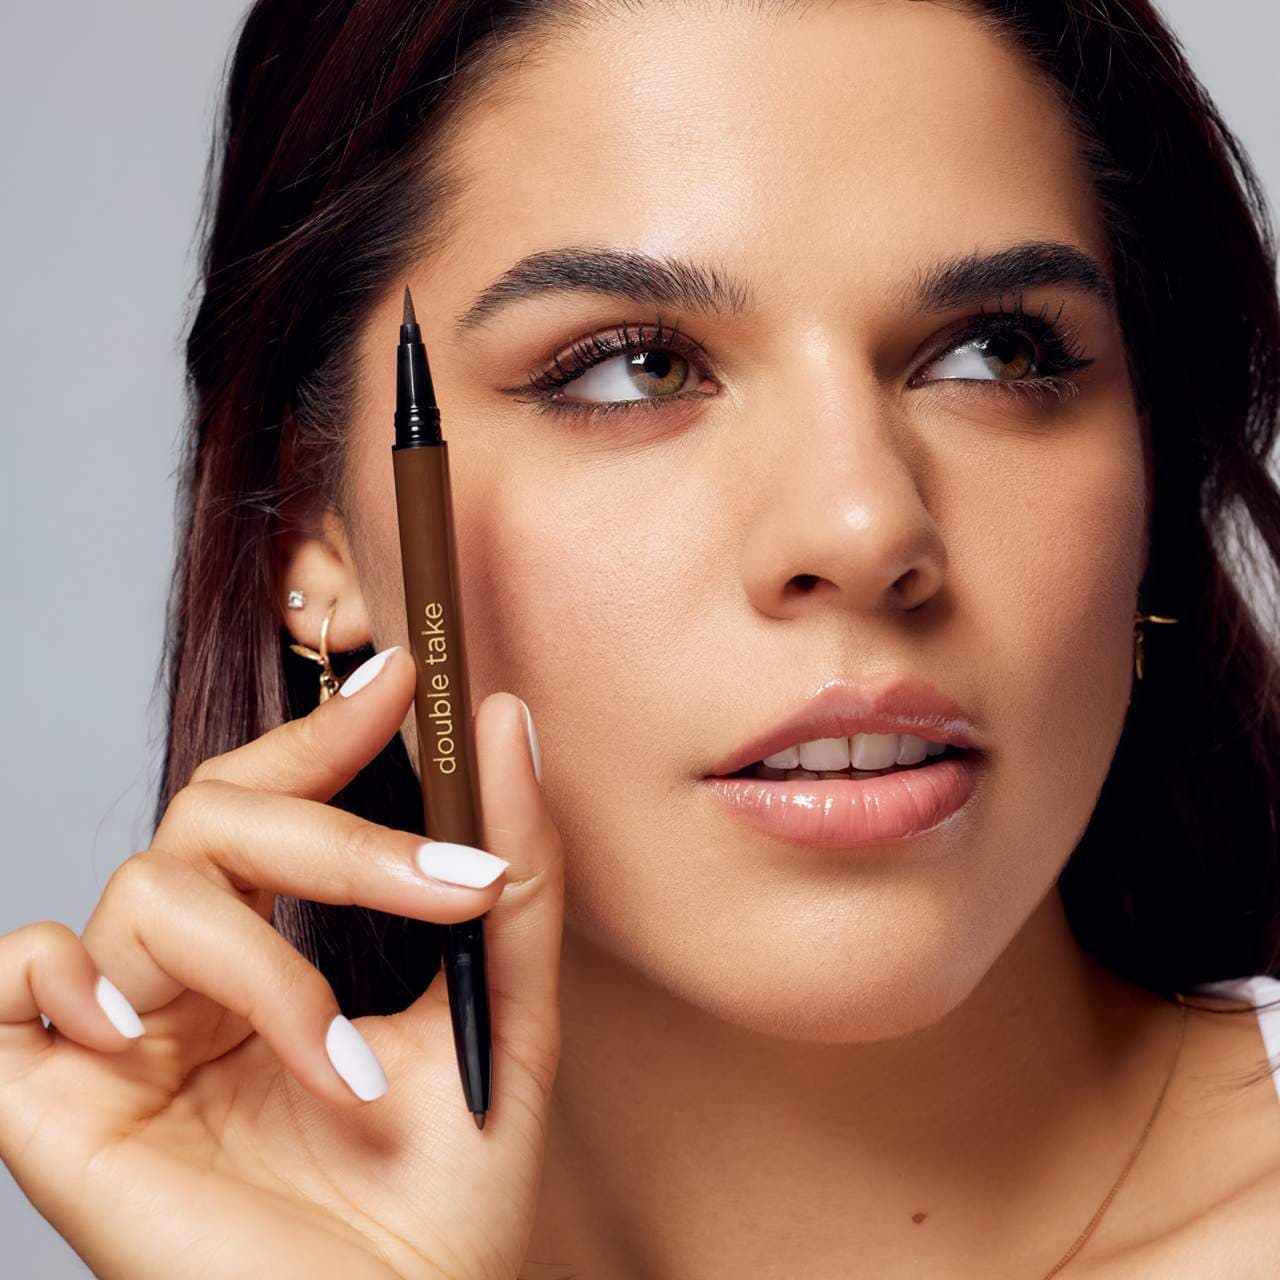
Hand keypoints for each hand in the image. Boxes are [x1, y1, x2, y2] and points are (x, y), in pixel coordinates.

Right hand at [0, 646, 562, 1279]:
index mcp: (280, 952)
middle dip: (336, 837)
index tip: (405, 673)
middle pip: (217, 818)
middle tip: (442, 880)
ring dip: (268, 969)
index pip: (278, 802)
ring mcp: (120, 1035)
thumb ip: (513, 871)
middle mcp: (194, 980)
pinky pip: (12, 977)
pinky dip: (72, 976)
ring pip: (150, 892)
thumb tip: (506, 722)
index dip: (326, 726)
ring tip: (342, 1074)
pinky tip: (148, 1039)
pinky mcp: (50, 1100)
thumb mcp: (501, 1008)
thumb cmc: (448, 1192)